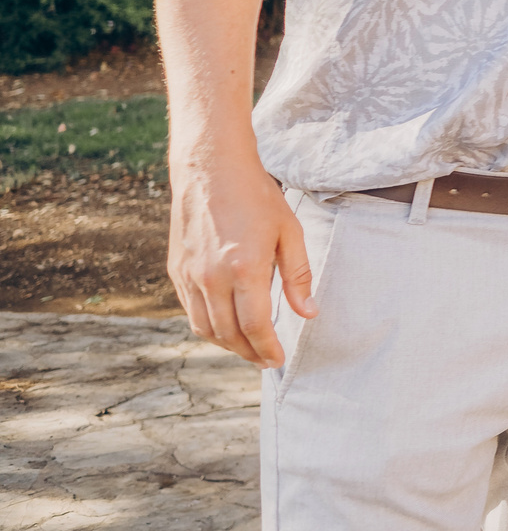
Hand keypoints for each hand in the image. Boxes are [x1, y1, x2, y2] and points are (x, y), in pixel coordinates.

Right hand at [167, 152, 312, 367]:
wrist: (211, 170)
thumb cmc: (257, 197)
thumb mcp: (289, 232)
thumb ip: (298, 276)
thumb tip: (308, 313)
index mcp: (244, 268)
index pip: (255, 326)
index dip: (268, 349)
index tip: (279, 360)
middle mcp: (211, 277)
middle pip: (228, 334)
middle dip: (249, 353)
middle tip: (267, 361)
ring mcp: (190, 275)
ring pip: (205, 328)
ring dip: (227, 345)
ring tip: (248, 349)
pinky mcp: (177, 270)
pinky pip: (190, 311)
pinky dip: (208, 327)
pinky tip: (225, 327)